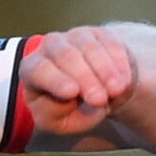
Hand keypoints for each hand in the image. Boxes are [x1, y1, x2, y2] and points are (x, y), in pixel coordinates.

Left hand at [20, 26, 138, 139]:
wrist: (94, 94)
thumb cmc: (68, 110)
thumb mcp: (56, 121)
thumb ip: (54, 113)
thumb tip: (69, 97)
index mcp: (31, 68)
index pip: (39, 70)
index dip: (56, 80)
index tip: (72, 93)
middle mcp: (50, 46)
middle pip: (66, 56)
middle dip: (85, 78)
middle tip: (100, 100)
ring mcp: (75, 36)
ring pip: (89, 48)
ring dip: (105, 71)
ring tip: (116, 92)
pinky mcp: (100, 34)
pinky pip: (111, 44)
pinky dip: (118, 63)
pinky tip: (124, 82)